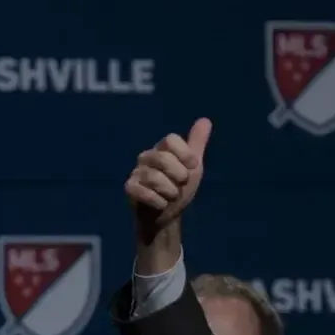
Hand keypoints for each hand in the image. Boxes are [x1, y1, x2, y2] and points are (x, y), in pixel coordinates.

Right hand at [124, 119, 212, 243]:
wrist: (167, 215)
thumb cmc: (180, 188)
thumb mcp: (193, 167)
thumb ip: (196, 144)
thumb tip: (205, 120)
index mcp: (162, 149)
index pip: (171, 140)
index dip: (185, 154)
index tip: (192, 167)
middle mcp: (147, 157)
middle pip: (163, 158)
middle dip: (178, 175)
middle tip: (180, 184)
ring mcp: (137, 172)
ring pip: (154, 177)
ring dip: (170, 192)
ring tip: (171, 196)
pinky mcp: (130, 188)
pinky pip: (143, 191)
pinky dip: (158, 201)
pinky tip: (161, 204)